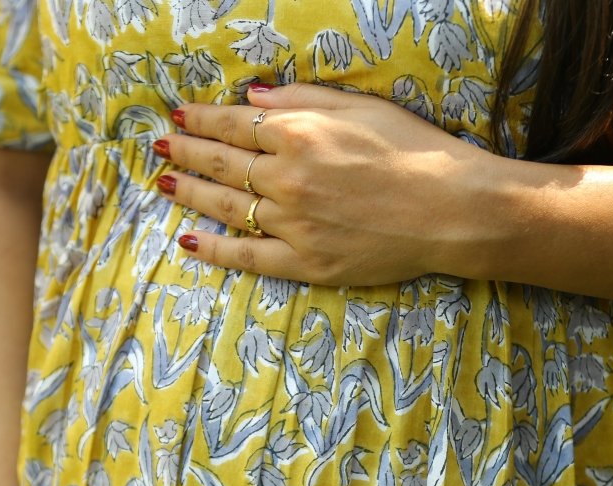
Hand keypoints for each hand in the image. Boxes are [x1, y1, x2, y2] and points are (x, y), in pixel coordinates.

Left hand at [155, 82, 499, 285]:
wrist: (452, 209)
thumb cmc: (415, 150)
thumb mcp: (361, 107)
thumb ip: (302, 100)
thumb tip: (253, 97)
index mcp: (298, 133)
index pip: (234, 124)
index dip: (202, 118)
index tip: (180, 115)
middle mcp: (285, 178)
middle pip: (221, 162)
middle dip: (185, 151)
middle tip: (160, 146)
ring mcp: (291, 224)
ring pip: (226, 206)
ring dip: (190, 192)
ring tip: (163, 184)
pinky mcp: (305, 262)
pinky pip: (246, 256)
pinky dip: (214, 249)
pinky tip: (189, 241)